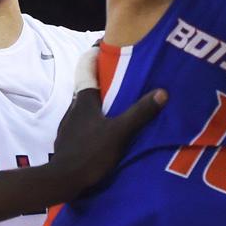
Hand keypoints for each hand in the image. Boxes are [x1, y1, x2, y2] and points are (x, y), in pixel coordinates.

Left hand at [49, 48, 166, 191]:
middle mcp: (74, 108)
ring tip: (119, 106)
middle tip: (124, 77)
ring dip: (101, 104)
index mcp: (84, 100)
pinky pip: (85, 125)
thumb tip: (162, 92)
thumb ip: (140, 113)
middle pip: (89, 87)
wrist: (62, 181)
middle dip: (104, 81)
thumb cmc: (90, 152)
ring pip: (86, 107)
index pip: (86, 67)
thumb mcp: (120, 132)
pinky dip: (96, 122)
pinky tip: (107, 132)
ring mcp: (69, 126)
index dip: (94, 53)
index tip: (104, 44)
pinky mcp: (69, 142)